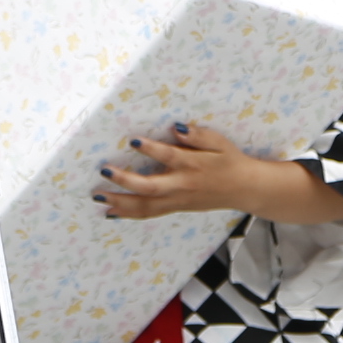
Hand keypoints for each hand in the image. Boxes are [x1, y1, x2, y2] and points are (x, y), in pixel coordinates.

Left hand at [95, 123, 342, 221]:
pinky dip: (129, 214)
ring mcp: (178, 200)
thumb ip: (198, 135)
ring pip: (146, 206)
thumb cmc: (230, 160)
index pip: (169, 156)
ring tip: (98, 197)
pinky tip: (111, 212)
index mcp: (194, 165)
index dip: (151, 149)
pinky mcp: (176, 207)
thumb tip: (176, 128)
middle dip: (126, 182)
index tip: (132, 140)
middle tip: (105, 172)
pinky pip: (150, 213)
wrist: (244, 188)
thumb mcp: (220, 142)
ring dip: (120, 202)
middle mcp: (183, 185)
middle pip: (150, 188)